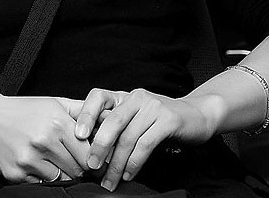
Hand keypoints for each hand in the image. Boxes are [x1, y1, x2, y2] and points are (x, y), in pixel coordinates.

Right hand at [0, 90, 89, 183]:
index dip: (94, 158)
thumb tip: (106, 118)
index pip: (88, 153)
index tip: (95, 158)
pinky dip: (44, 177)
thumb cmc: (23, 109)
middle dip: (80, 167)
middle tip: (75, 160)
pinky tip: (39, 163)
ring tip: (56, 160)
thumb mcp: (53, 102)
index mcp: (56, 122)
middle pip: (77, 169)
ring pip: (62, 179)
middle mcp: (44, 141)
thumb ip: (80, 110)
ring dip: (63, 173)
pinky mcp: (17, 174)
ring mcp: (29, 159)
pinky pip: (42, 184)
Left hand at [73, 88, 215, 191]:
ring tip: (110, 180)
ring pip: (128, 137)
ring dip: (117, 163)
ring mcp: (153, 107)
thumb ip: (118, 126)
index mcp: (124, 96)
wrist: (198, 116)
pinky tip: (129, 174)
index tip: (78, 134)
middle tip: (91, 166)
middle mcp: (136, 97)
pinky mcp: (168, 120)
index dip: (86, 114)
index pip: (98, 96)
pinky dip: (135, 162)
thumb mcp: (136, 118)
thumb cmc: (161, 121)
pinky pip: (145, 144)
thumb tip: (92, 149)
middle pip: (112, 121)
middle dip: (99, 146)